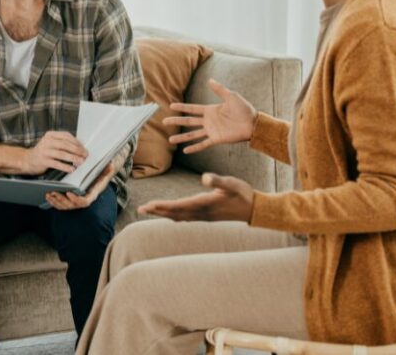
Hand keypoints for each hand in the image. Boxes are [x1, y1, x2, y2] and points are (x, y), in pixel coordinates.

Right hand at [20, 131, 87, 175]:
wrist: (27, 160)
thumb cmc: (43, 152)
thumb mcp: (51, 143)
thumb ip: (62, 143)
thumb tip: (80, 148)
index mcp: (50, 135)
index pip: (67, 136)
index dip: (77, 142)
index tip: (84, 148)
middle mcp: (47, 141)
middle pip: (65, 144)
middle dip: (77, 150)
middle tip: (85, 155)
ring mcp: (44, 151)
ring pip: (62, 154)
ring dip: (73, 158)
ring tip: (81, 162)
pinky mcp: (43, 160)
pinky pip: (56, 163)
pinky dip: (65, 166)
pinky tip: (71, 169)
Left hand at [45, 164, 114, 210]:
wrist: (99, 175)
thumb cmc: (101, 172)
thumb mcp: (106, 170)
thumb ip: (108, 170)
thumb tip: (111, 166)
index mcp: (92, 194)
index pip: (85, 202)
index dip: (76, 200)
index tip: (69, 193)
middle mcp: (84, 199)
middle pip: (72, 205)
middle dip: (61, 200)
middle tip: (53, 192)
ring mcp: (76, 201)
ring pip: (65, 206)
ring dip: (55, 201)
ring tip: (48, 193)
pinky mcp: (70, 199)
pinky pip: (61, 204)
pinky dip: (54, 201)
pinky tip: (48, 195)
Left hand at [137, 173, 254, 221]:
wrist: (255, 209)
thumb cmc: (243, 194)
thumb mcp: (232, 183)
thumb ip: (217, 180)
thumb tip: (204, 177)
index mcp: (205, 204)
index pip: (179, 205)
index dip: (163, 205)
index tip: (149, 205)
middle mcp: (202, 213)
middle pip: (175, 213)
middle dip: (157, 210)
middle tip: (140, 210)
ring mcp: (204, 216)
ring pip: (178, 216)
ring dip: (163, 213)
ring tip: (149, 211)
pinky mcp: (206, 216)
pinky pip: (185, 217)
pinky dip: (173, 215)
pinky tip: (169, 214)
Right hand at [163, 79, 256, 153]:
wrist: (253, 123)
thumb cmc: (244, 109)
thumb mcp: (231, 96)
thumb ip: (219, 89)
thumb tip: (209, 80)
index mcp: (210, 110)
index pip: (192, 109)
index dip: (182, 107)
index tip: (171, 106)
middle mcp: (208, 121)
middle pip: (188, 121)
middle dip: (176, 121)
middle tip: (164, 121)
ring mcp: (211, 131)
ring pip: (192, 134)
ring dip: (181, 137)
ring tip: (170, 140)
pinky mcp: (216, 139)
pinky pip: (203, 144)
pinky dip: (194, 147)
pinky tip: (185, 150)